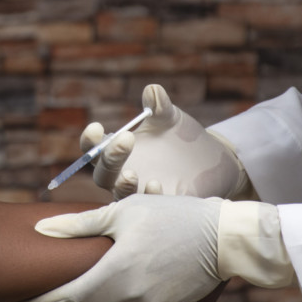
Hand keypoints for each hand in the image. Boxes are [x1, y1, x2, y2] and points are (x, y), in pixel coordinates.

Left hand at [5, 194, 223, 301]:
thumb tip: (43, 230)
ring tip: (75, 284)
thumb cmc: (169, 216)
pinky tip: (112, 282)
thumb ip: (79, 225)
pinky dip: (112, 301)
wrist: (221, 237)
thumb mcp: (122, 212)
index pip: (63, 299)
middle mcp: (127, 300)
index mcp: (112, 274)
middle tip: (42, 294)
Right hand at [85, 84, 247, 198]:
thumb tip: (152, 91)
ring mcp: (139, 193)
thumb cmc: (181, 136)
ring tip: (131, 174)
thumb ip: (159, 106)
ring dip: (122, 185)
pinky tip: (155, 185)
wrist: (211, 159)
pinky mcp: (160, 207)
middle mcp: (121, 174)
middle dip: (110, 157)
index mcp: (117, 151)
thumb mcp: (171, 118)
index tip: (96, 127)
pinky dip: (149, 198)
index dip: (90, 141)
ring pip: (119, 195)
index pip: (93, 149)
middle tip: (126, 138)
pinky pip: (149, 209)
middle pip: (103, 173)